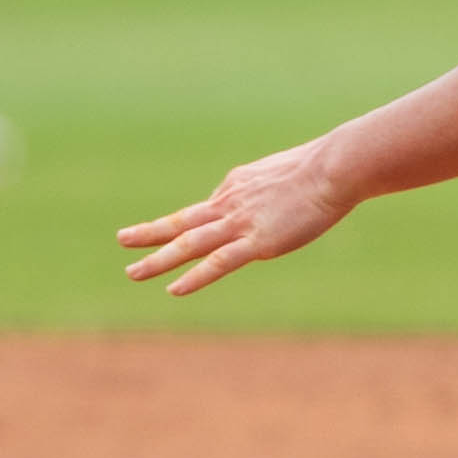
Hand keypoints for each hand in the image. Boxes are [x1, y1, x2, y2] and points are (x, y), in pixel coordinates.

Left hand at [117, 141, 353, 295]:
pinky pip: (218, 262)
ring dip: (159, 258)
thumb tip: (276, 194)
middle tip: (123, 240)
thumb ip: (272, 187)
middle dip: (150, 233)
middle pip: (183, 221)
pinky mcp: (258, 242)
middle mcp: (230, 203)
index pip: (208, 208)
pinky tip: (174, 289)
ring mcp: (241, 223)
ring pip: (190, 243)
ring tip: (133, 272)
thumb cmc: (323, 168)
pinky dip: (194, 277)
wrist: (334, 168)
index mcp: (237, 185)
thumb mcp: (289, 173)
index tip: (179, 230)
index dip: (193, 221)